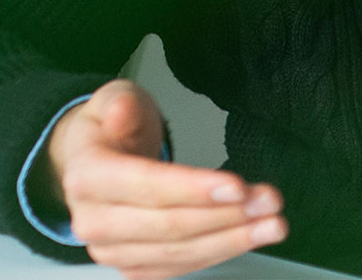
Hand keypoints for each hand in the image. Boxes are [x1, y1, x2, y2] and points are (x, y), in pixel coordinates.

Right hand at [40, 78, 287, 279]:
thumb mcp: (114, 98)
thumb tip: (121, 112)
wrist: (95, 162)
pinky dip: (218, 253)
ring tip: (273, 224)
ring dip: (231, 240)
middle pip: (168, 225)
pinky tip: (250, 237)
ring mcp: (111, 249)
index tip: (238, 186)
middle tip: (270, 201)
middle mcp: (93, 221)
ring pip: (178, 252)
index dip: (193, 189)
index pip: (145, 187)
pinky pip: (178, 266)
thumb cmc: (115, 128)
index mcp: (87, 177)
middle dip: (225, 215)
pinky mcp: (132, 264)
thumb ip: (119, 102)